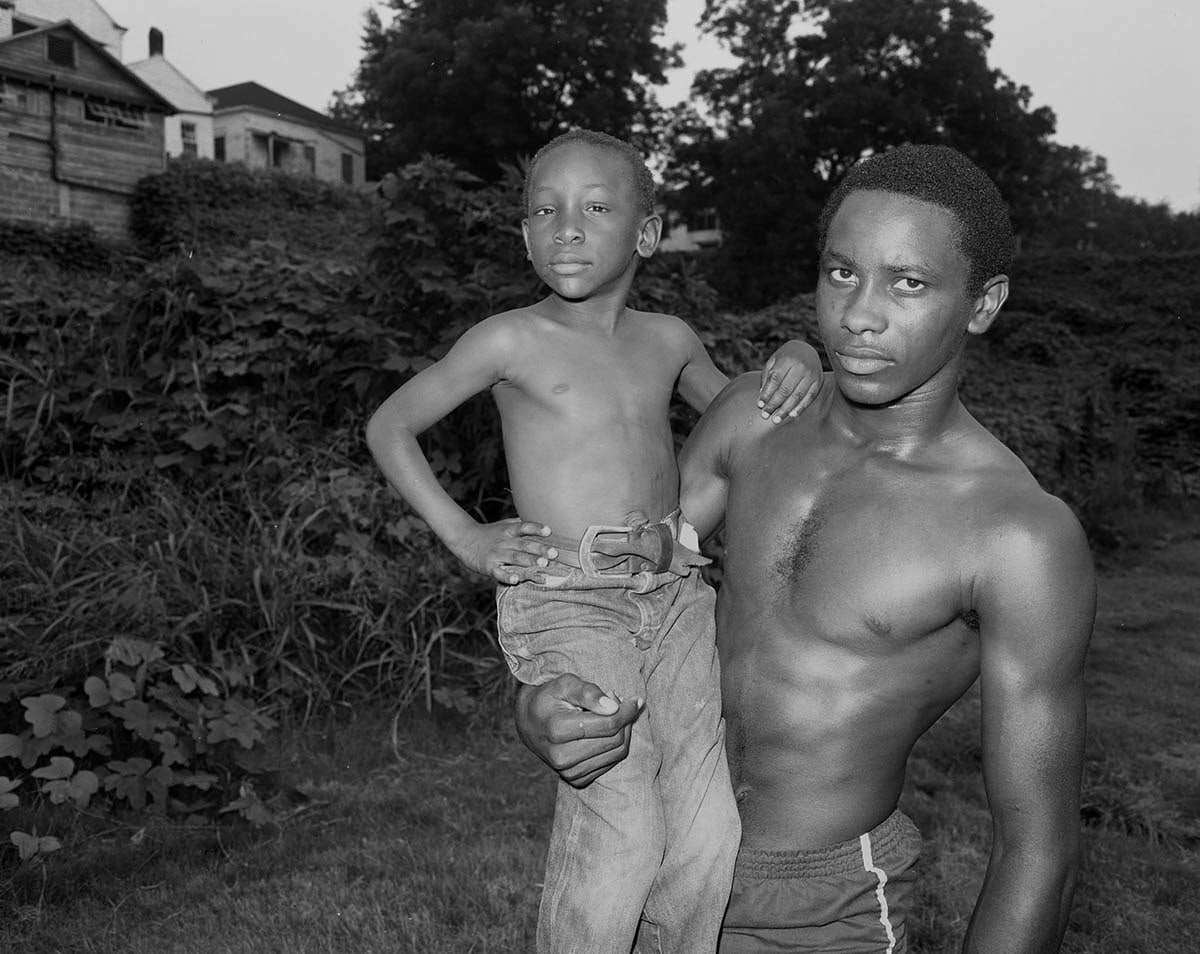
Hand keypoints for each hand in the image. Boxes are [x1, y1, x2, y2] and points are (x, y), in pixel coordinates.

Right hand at [450, 518, 557, 584]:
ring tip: (543, 564)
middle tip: (554, 553)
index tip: (549, 531)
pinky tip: (517, 580)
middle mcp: (504, 541)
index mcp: (508, 531)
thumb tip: (538, 517)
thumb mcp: (503, 525)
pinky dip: (507, 576)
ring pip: (514, 558)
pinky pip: (499, 572)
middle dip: (539, 548)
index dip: (536, 528)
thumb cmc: (489, 533)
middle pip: (523, 544)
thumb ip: (520, 524)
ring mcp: (496, 554)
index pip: (524, 527)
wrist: (464, 539)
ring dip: (529, 561)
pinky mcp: (488, 566)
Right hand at [514, 674, 642, 787]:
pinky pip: (610, 764)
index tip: (634, 700)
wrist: (529, 722)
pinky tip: (605, 732)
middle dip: (625, 720)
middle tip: (619, 703)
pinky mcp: (575, 780)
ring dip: (622, 732)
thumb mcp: (565, 684)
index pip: (607, 725)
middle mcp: (561, 756)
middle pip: (614, 740)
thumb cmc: (550, 698)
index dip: (626, 711)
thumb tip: (613, 706)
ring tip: (611, 715)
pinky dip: (615, 747)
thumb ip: (588, 692)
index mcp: (557, 730)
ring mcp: (568, 772)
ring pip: (616, 754)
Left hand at [758, 339, 823, 422]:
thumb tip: (762, 396)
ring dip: (785, 410)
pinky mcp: (818, 382)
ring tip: (776, 420)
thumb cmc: (785, 358)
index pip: (775, 379)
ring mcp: (811, 374)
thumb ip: (767, 377)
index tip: (760, 405)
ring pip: (797, 396)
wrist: (807, 349)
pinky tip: (791, 415)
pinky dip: (800, 408)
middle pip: (785, 390)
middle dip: (774, 404)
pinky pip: (809, 397)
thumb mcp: (774, 361)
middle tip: (765, 415)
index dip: (767, 394)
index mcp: (787, 360)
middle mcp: (801, 366)